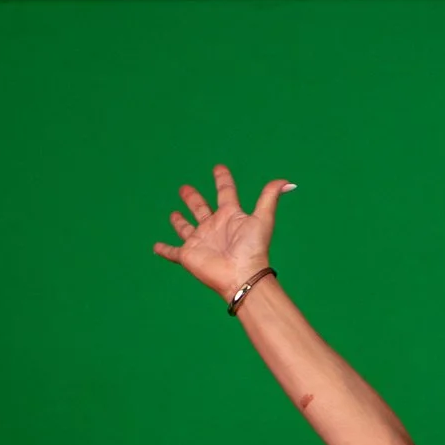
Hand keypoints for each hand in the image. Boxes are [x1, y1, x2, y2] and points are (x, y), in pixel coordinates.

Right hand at [153, 162, 291, 298]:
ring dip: (179, 221)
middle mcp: (214, 227)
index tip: (218, 168)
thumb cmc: (252, 249)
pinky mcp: (188, 255)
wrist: (241, 276)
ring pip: (186, 228)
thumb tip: (288, 182)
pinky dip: (164, 250)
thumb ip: (270, 197)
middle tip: (185, 188)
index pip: (226, 193)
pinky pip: (173, 252)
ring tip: (173, 214)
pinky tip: (156, 247)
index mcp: (230, 216)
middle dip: (193, 198)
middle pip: (201, 208)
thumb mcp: (263, 219)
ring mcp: (200, 241)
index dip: (223, 180)